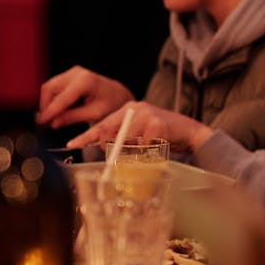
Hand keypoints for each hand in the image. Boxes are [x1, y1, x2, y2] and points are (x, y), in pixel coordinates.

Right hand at [38, 65, 134, 128]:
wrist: (118, 95)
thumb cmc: (111, 104)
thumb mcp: (95, 114)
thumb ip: (73, 117)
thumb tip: (53, 123)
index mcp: (86, 81)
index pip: (63, 97)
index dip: (50, 110)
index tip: (41, 121)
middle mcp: (78, 73)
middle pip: (51, 89)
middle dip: (46, 106)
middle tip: (46, 122)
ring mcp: (72, 72)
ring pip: (50, 88)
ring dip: (48, 103)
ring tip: (54, 118)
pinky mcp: (69, 76)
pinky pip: (54, 87)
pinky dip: (53, 99)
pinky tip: (59, 110)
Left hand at [65, 101, 214, 152]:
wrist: (191, 132)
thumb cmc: (164, 135)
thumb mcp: (140, 133)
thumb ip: (124, 137)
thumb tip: (102, 147)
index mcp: (129, 108)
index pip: (103, 123)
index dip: (87, 135)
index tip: (73, 143)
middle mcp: (136, 108)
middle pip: (110, 130)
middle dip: (106, 145)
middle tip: (107, 155)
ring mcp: (147, 115)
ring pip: (127, 140)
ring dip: (134, 151)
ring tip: (148, 148)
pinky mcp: (157, 124)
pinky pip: (143, 146)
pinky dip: (148, 152)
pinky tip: (158, 146)